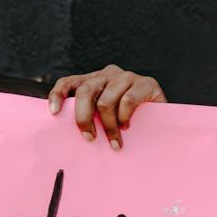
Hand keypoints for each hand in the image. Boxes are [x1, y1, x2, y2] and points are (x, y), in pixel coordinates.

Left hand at [47, 64, 166, 150]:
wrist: (163, 119)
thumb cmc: (127, 120)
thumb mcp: (104, 116)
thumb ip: (89, 116)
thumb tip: (64, 135)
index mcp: (93, 80)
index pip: (68, 82)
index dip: (58, 95)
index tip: (53, 113)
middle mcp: (107, 74)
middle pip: (86, 92)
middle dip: (84, 118)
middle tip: (89, 138)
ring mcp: (127, 77)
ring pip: (106, 100)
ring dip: (108, 126)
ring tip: (113, 142)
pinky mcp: (146, 83)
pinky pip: (128, 100)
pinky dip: (125, 117)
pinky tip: (128, 127)